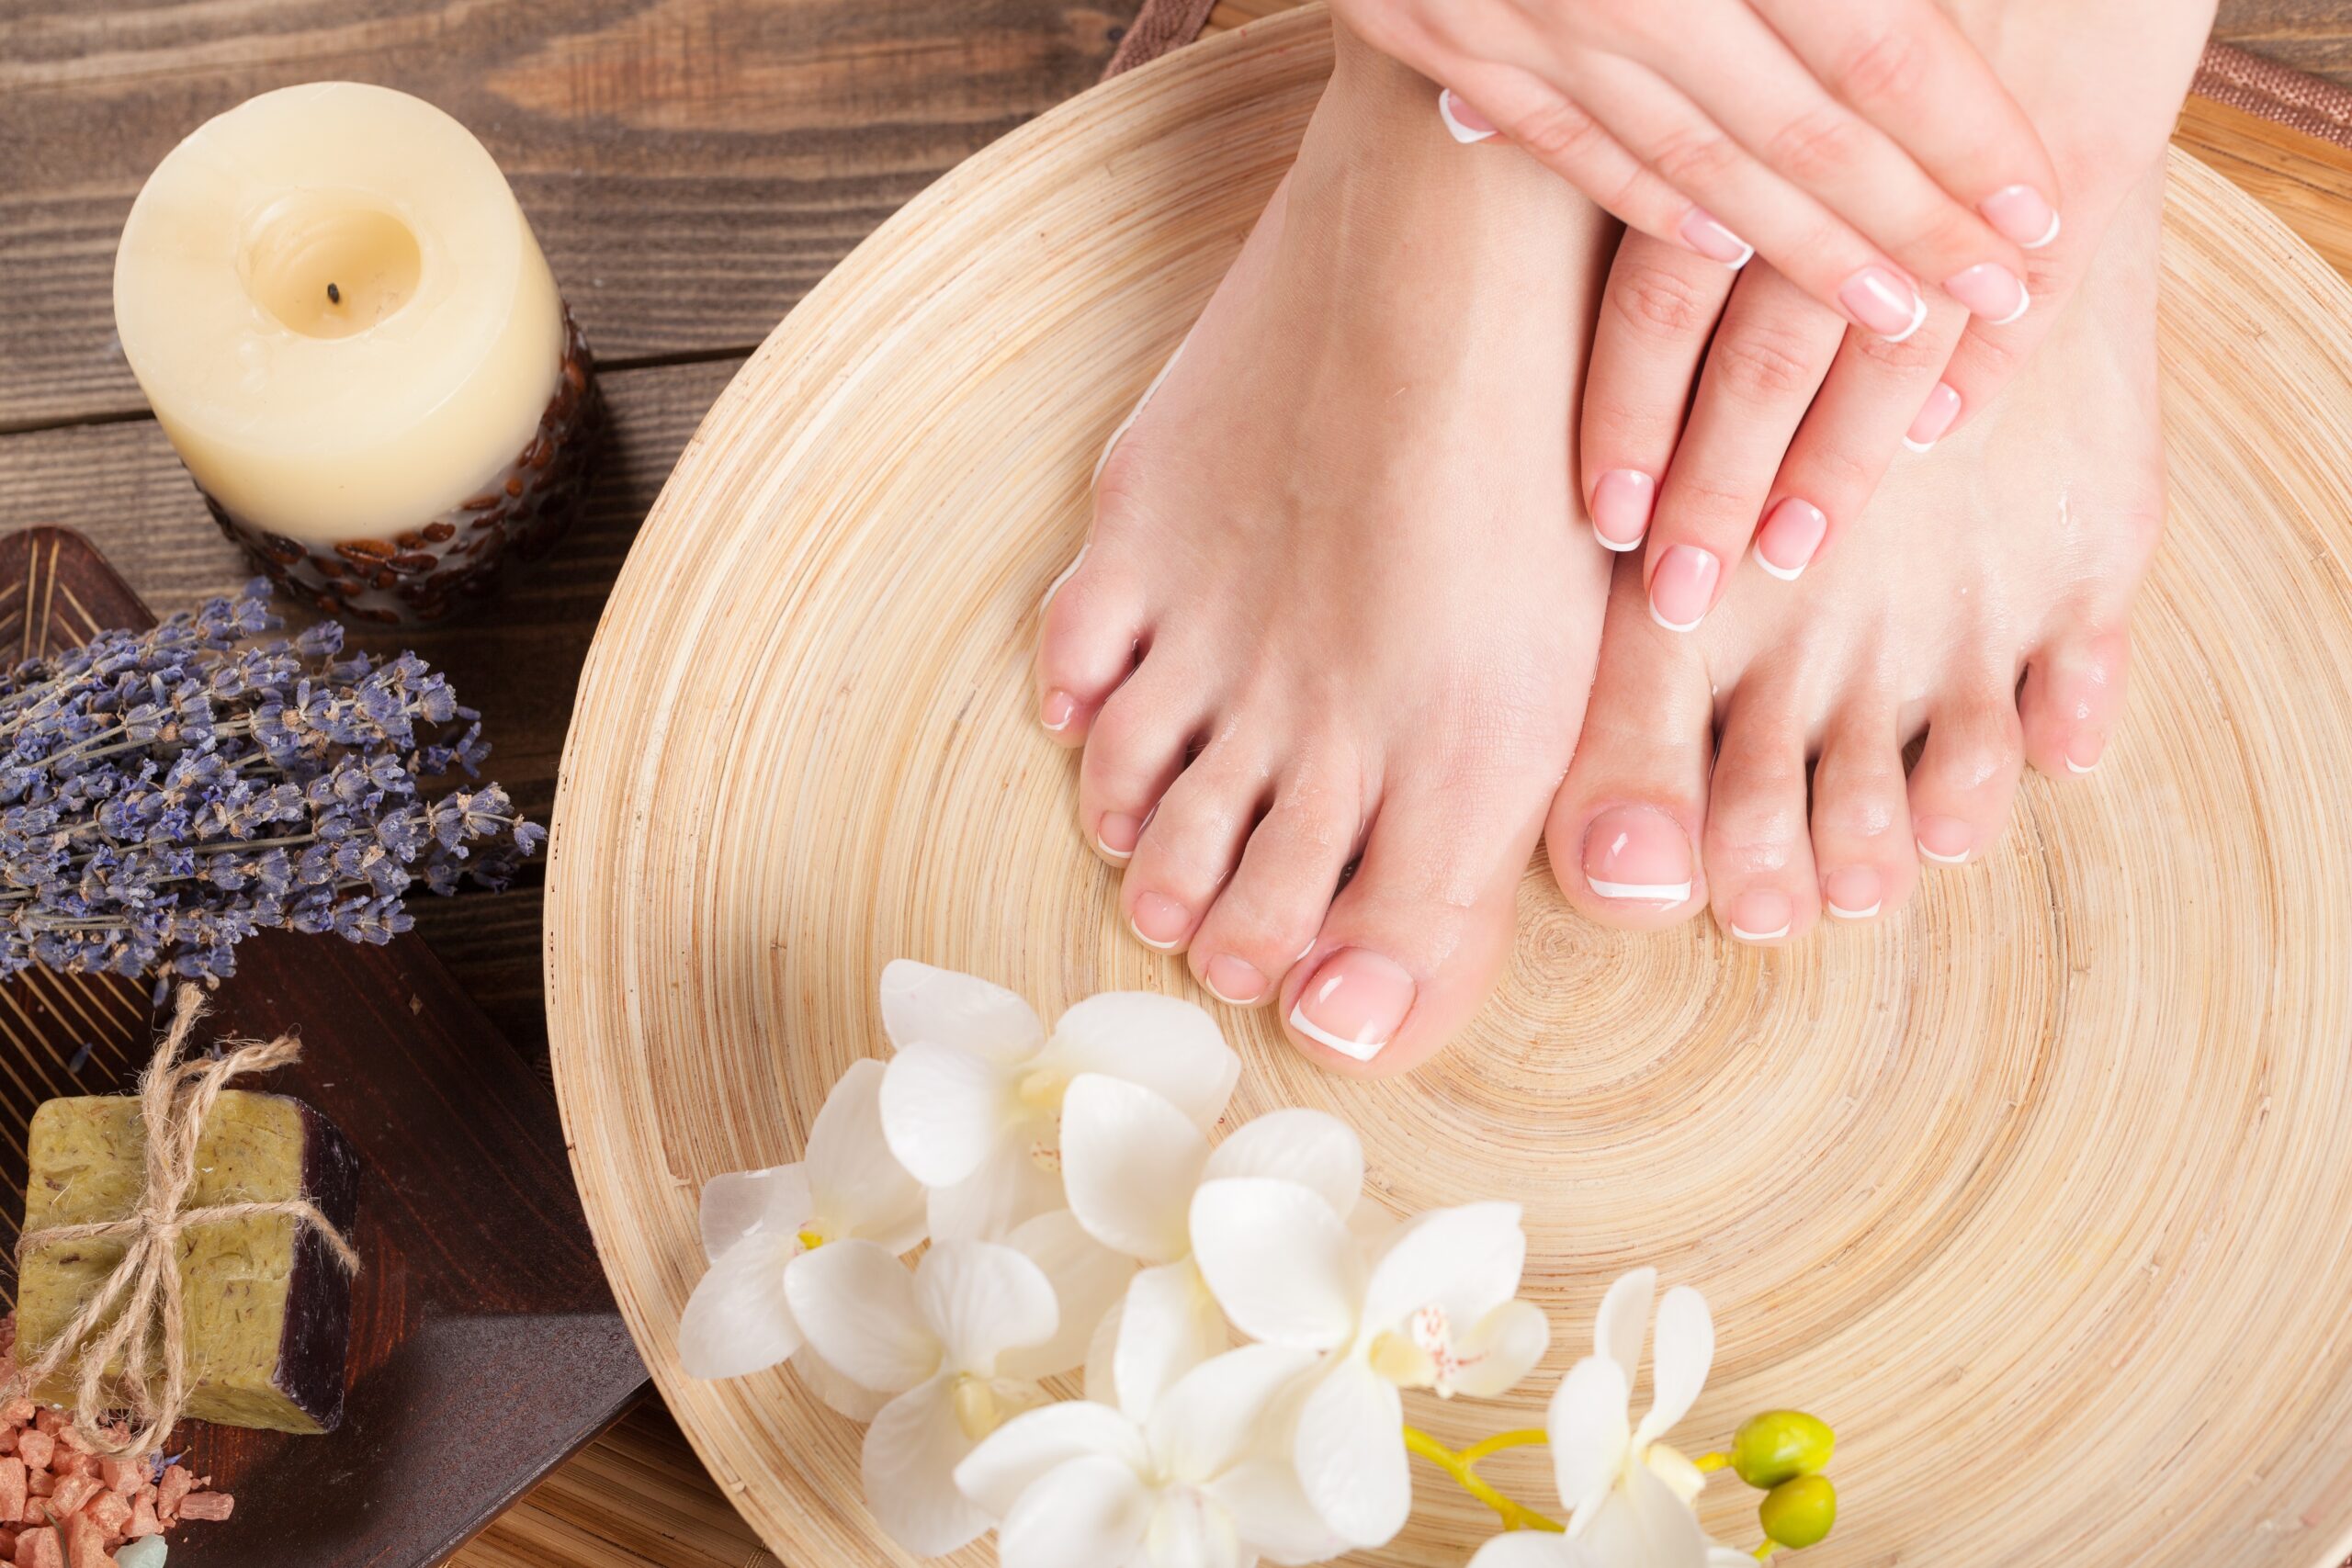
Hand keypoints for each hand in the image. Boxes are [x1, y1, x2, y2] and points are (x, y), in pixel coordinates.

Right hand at [1331, 0, 2057, 337]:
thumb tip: (1918, 9)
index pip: (1870, 41)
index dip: (1961, 136)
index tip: (2038, 215)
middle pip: (1792, 127)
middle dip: (1906, 226)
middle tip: (1995, 298)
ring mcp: (1510, 13)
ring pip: (1681, 156)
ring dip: (1798, 250)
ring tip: (1890, 316)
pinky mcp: (1429, 28)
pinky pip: (1557, 139)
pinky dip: (1646, 200)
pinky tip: (1719, 256)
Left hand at [1572, 0, 2215, 624]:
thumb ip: (1602, 59)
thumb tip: (1457, 115)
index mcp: (1724, 90)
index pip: (1660, 291)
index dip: (1634, 412)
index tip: (1605, 516)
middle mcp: (1830, 140)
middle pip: (1759, 345)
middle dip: (1717, 482)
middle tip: (1678, 589)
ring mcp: (1957, 153)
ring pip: (1881, 340)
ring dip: (1835, 460)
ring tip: (1789, 554)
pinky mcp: (2090, 134)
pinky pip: (2028, 284)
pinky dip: (1984, 363)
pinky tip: (1938, 434)